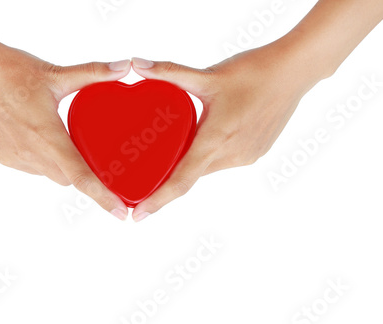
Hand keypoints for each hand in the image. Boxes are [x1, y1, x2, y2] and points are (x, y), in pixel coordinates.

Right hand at [0, 40, 131, 219]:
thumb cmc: (11, 69)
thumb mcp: (55, 74)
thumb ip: (93, 73)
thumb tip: (124, 66)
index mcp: (47, 136)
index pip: (81, 176)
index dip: (103, 197)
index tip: (120, 213)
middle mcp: (27, 153)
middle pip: (64, 177)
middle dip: (75, 168)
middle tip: (76, 145)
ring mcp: (7, 157)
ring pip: (41, 171)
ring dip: (50, 161)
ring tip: (44, 132)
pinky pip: (19, 164)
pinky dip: (27, 154)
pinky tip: (22, 131)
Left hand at [130, 41, 326, 220]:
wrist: (294, 71)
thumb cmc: (253, 71)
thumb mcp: (208, 75)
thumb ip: (170, 72)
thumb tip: (138, 66)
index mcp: (216, 139)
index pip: (182, 180)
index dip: (159, 200)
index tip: (139, 216)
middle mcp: (232, 155)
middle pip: (191, 175)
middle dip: (166, 181)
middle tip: (140, 181)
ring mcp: (246, 156)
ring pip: (207, 167)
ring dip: (189, 165)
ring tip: (165, 158)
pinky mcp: (255, 152)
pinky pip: (223, 161)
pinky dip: (208, 156)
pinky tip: (201, 143)